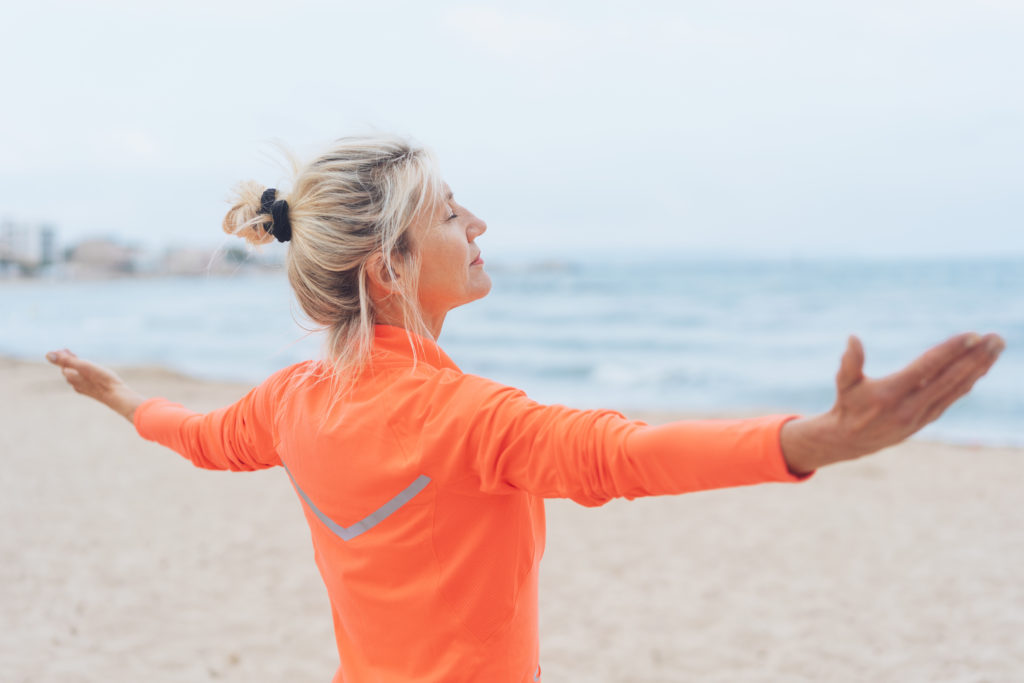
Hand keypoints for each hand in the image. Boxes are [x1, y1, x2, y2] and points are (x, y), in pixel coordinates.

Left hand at [46, 349, 146, 421]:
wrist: (116, 396)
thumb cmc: (101, 379)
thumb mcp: (83, 366)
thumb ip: (66, 360)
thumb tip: (47, 354)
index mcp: (71, 376)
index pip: (62, 364)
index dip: (61, 355)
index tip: (64, 349)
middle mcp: (75, 383)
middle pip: (68, 370)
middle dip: (67, 361)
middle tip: (68, 351)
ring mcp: (83, 388)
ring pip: (76, 375)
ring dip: (75, 366)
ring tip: (78, 360)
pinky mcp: (92, 390)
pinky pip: (83, 380)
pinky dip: (83, 373)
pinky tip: (88, 373)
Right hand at [781, 332, 1004, 473]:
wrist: (850, 441)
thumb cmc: (848, 405)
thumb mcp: (844, 383)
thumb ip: (850, 362)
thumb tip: (853, 338)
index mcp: (891, 393)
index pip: (928, 367)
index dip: (951, 350)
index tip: (973, 335)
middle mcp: (911, 406)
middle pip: (950, 377)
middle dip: (976, 356)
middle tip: (996, 337)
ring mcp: (922, 414)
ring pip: (956, 388)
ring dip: (979, 367)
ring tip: (996, 348)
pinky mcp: (927, 419)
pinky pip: (952, 398)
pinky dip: (968, 382)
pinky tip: (981, 368)